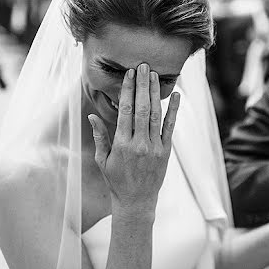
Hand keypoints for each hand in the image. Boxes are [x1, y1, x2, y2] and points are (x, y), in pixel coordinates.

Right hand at [87, 64, 180, 216]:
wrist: (136, 202)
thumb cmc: (116, 180)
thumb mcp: (103, 160)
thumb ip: (100, 136)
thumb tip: (92, 116)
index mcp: (122, 144)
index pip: (126, 111)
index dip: (128, 90)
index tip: (129, 74)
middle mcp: (139, 144)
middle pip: (142, 109)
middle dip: (142, 85)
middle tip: (143, 66)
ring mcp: (154, 147)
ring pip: (156, 115)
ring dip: (155, 93)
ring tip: (154, 74)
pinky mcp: (166, 152)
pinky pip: (170, 127)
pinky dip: (173, 110)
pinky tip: (175, 95)